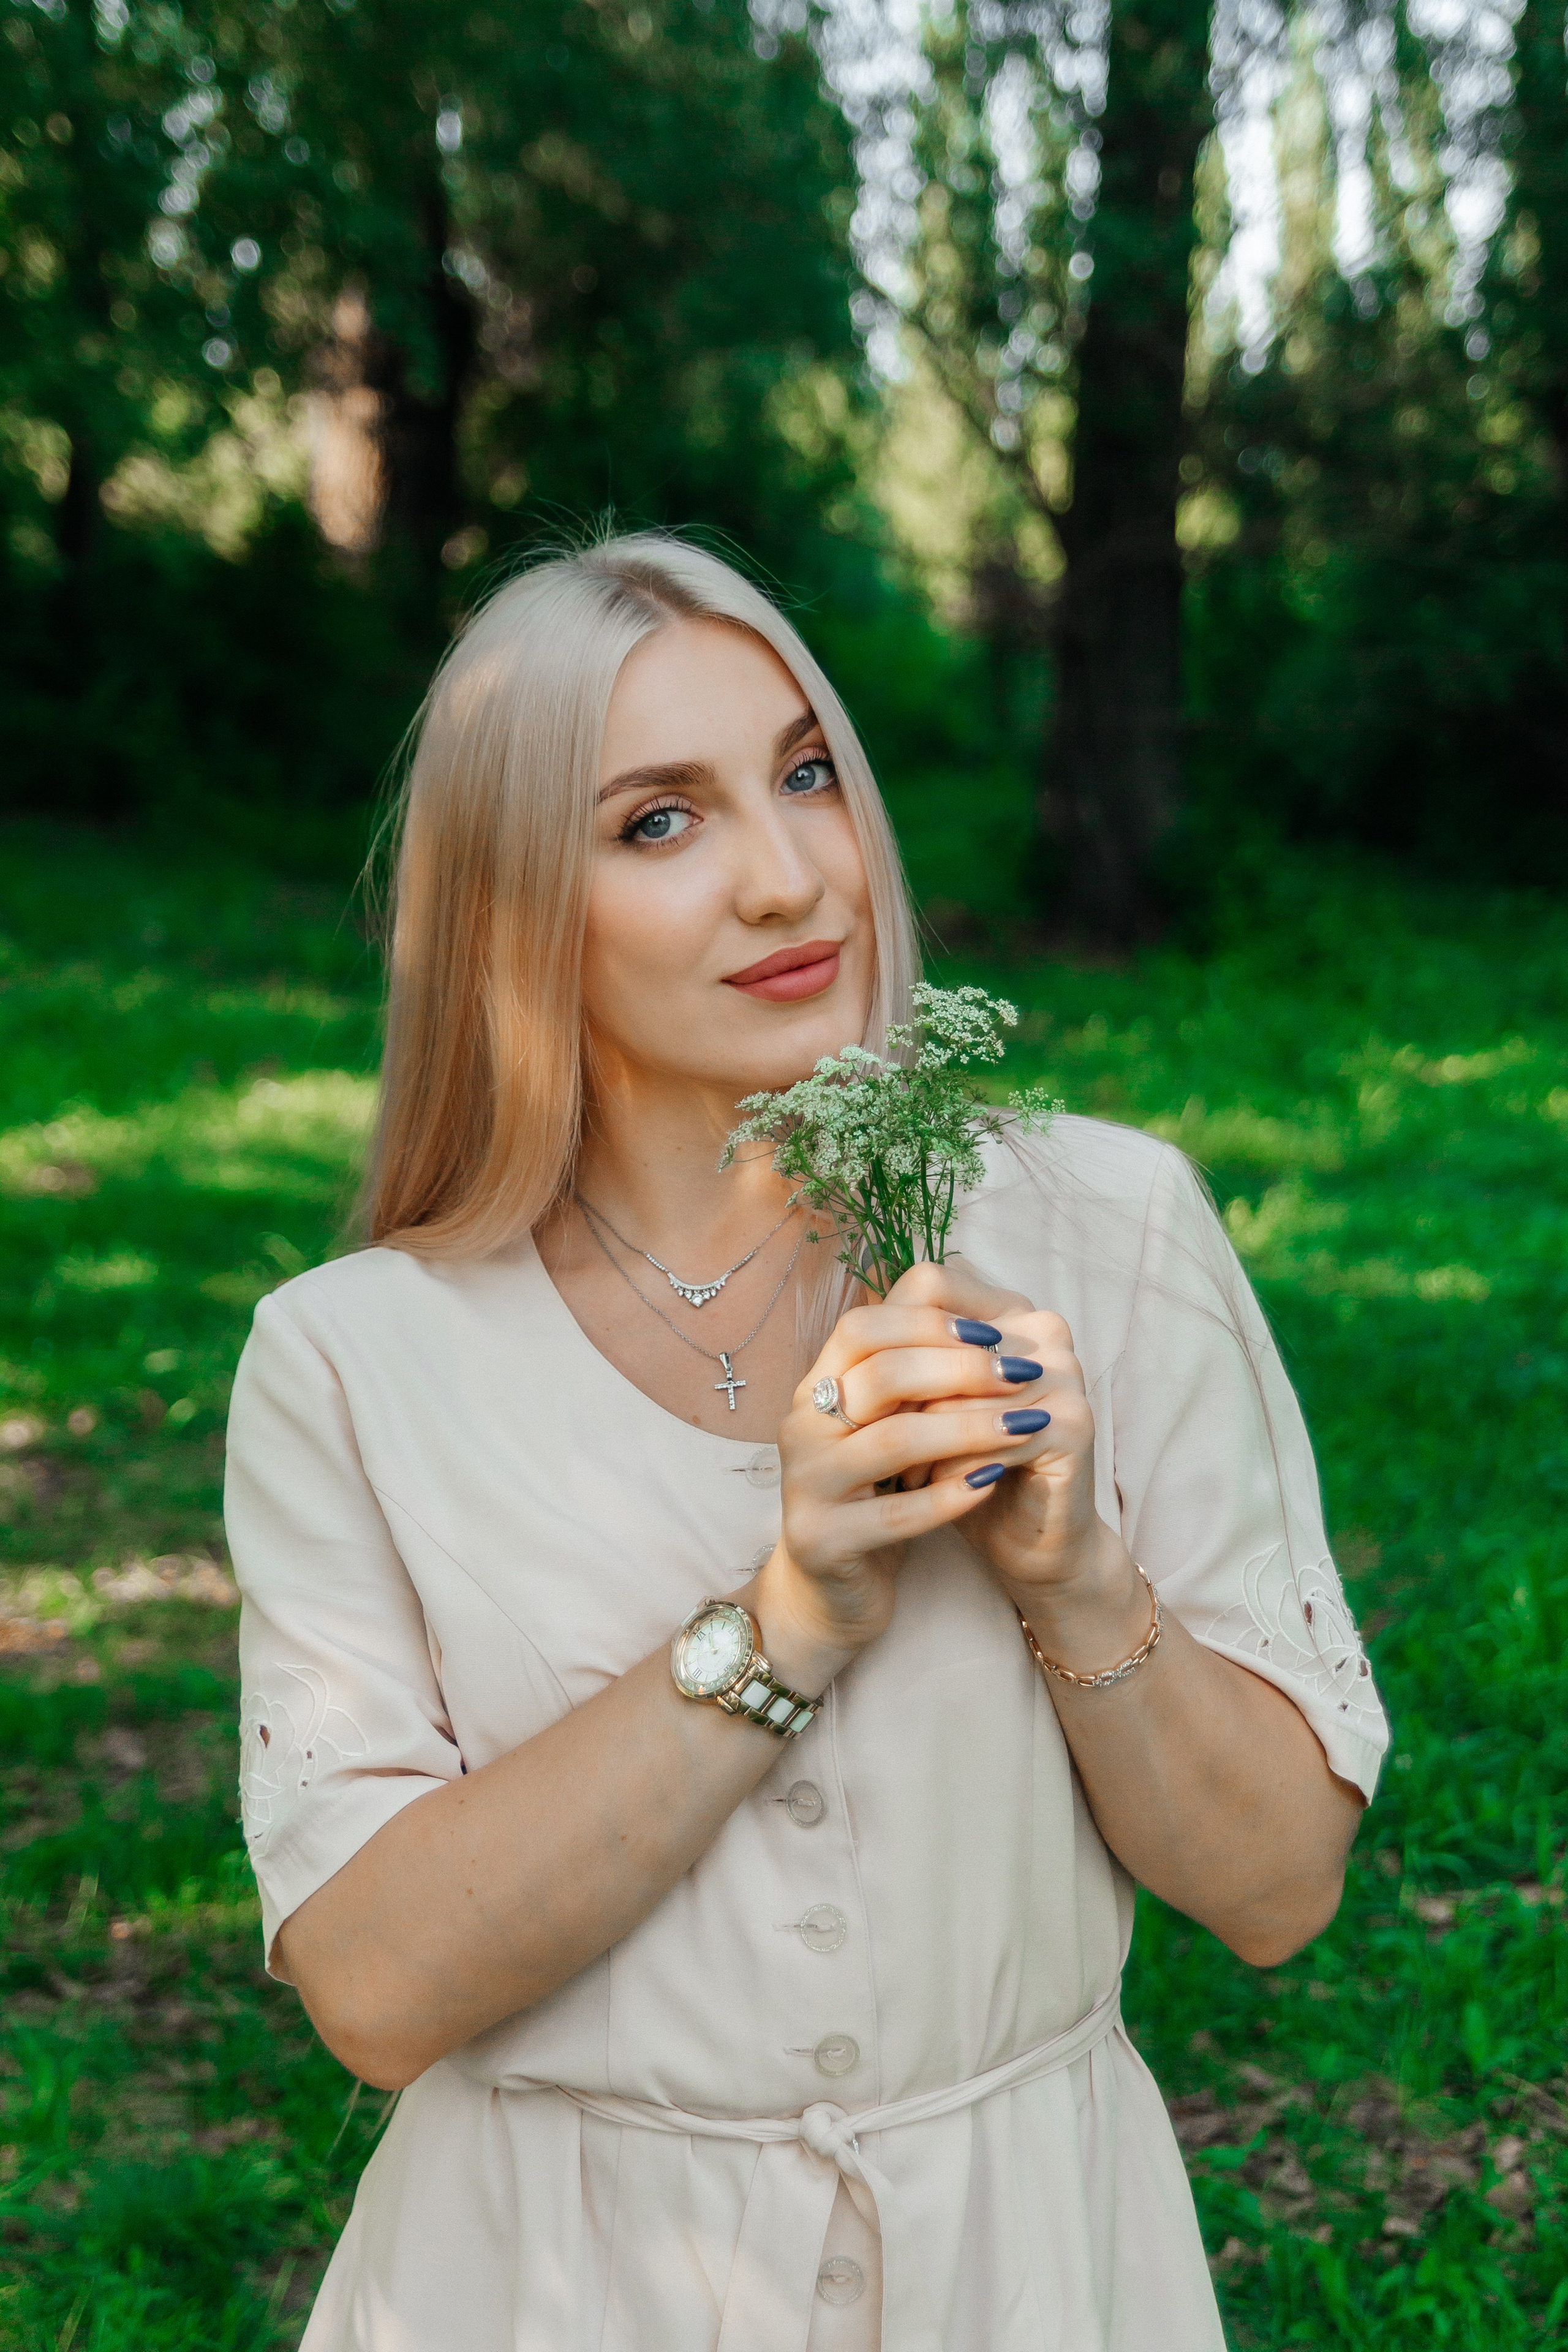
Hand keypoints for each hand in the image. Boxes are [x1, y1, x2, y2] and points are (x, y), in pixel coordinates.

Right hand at [752, 1274, 1059, 1689]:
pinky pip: (894, 1515)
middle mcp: (801, 1426)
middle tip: (1023, 1376)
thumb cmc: (874, 1494)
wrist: (830, 1589)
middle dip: (962, 1370)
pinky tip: (991, 1486)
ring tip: (1026, 1429)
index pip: (863, 1327)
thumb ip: (914, 1377)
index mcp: (816, 1387)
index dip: (930, 1323)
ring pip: (893, 1441)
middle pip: (882, 1375)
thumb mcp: (888, 1426)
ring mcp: (805, 1484)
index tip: (995, 1333)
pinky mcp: (821, 1540)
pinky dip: (949, 1497)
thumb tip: (989, 1322)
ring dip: (968, 1430)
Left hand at [876, 1261, 1153, 1668]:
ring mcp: (1065, 1374)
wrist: (1023, 1535)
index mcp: (1006, 1308)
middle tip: (874, 1443)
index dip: (886, 1338)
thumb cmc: (967, 1463)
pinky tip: (938, 1489)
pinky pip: (991, 1438)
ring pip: (959, 1393)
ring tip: (906, 1474)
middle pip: (939, 1343)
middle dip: (900, 1400)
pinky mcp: (1073, 1425)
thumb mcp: (927, 1406)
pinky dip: (953, 1469)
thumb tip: (855, 1336)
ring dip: (922, 1442)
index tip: (866, 1391)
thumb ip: (903, 1358)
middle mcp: (1043, 1330)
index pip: (929, 1285)